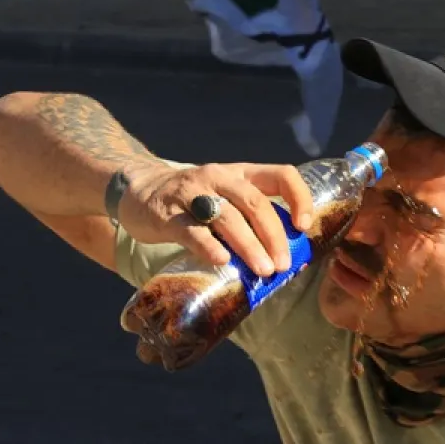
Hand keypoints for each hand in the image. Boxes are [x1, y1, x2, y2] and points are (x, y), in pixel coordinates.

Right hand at [119, 162, 314, 276]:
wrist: (140, 189)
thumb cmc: (193, 200)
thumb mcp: (225, 196)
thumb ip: (248, 218)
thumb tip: (281, 257)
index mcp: (241, 173)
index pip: (281, 175)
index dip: (299, 198)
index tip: (304, 226)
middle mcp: (219, 177)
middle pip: (254, 202)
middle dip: (273, 235)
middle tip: (283, 264)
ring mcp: (192, 193)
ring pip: (227, 217)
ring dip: (248, 245)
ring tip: (263, 270)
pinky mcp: (168, 214)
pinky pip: (192, 231)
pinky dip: (209, 247)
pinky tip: (223, 261)